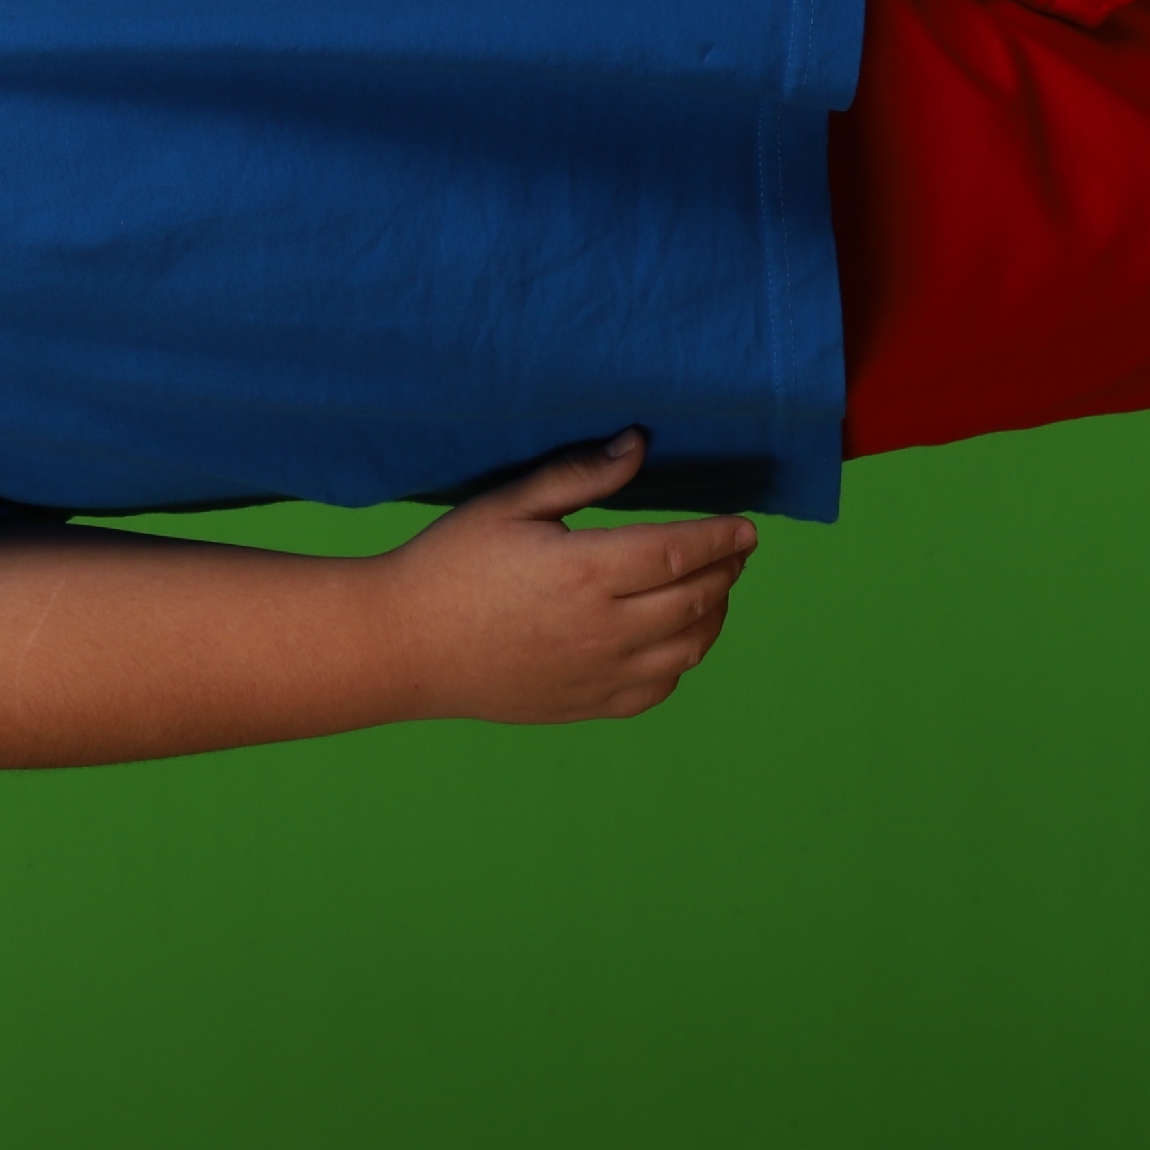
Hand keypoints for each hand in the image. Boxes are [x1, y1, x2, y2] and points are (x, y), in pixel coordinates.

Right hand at [376, 431, 754, 721]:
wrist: (403, 645)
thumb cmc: (448, 564)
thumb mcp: (507, 505)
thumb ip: (580, 476)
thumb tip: (638, 445)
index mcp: (583, 571)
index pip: (680, 552)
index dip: (722, 537)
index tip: (745, 526)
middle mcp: (602, 629)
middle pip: (696, 598)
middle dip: (726, 570)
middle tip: (735, 551)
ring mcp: (597, 674)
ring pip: (689, 648)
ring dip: (713, 614)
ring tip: (713, 589)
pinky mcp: (586, 704)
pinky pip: (659, 687)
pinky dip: (682, 660)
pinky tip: (676, 637)